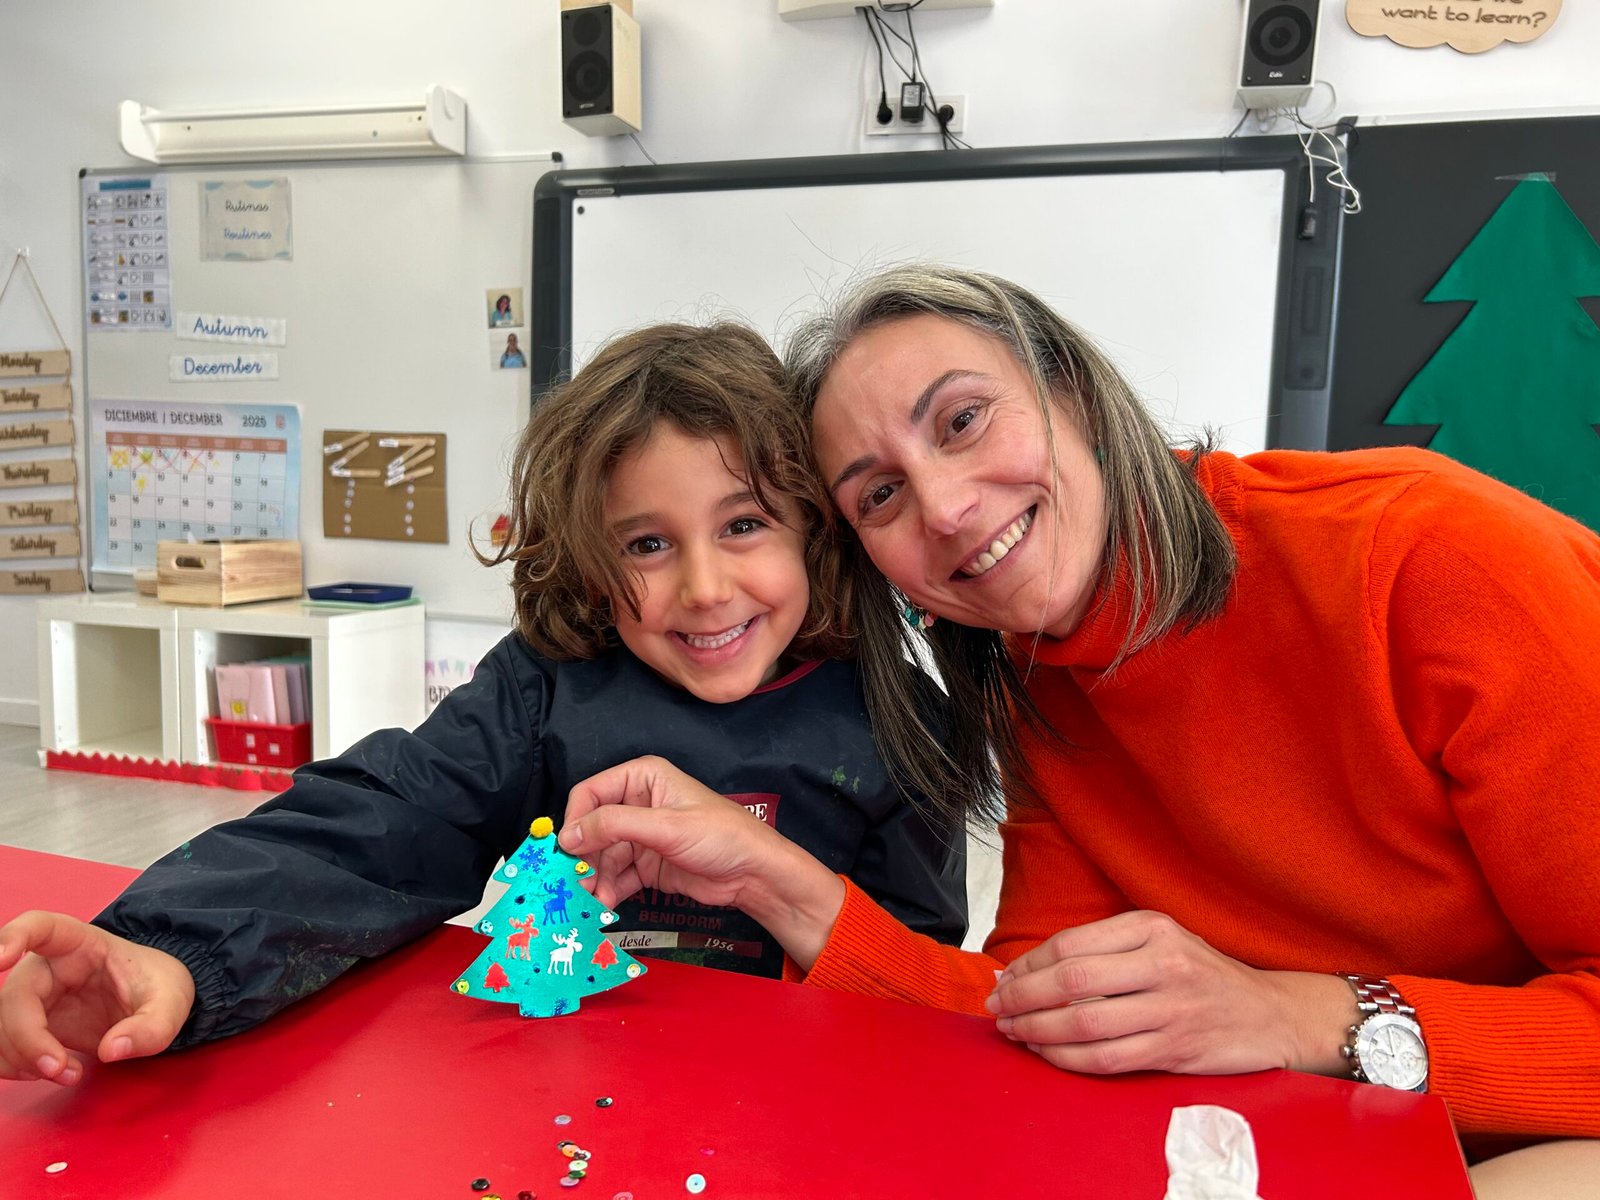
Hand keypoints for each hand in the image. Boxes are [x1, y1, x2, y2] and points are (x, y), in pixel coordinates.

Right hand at [0, 911, 195, 1085]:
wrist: (154, 1003)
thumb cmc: (157, 987)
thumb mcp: (171, 1003)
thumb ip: (152, 1027)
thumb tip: (112, 1051)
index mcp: (82, 944)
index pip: (41, 927)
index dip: (14, 936)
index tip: (2, 958)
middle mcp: (49, 967)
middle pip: (15, 995)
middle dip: (28, 1038)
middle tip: (59, 1068)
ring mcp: (36, 997)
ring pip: (2, 1024)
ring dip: (21, 1058)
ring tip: (66, 1074)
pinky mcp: (31, 1026)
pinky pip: (4, 1045)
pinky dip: (14, 1066)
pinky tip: (46, 1073)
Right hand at [561, 755, 845, 968]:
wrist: (755, 873)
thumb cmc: (720, 836)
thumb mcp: (666, 826)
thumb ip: (615, 826)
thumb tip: (567, 836)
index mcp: (642, 777)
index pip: (591, 792)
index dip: (575, 820)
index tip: (566, 850)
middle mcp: (637, 803)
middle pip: (593, 829)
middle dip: (583, 857)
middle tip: (572, 884)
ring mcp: (641, 836)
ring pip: (601, 857)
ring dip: (593, 879)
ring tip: (590, 901)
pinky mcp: (647, 865)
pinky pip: (616, 877)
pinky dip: (608, 891)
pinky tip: (604, 905)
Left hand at [984, 911, 1353, 1076]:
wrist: (1270, 1013)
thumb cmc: (1202, 974)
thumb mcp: (1161, 939)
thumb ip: (1105, 948)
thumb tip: (1029, 966)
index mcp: (1152, 927)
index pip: (1071, 944)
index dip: (1028, 965)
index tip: (1004, 978)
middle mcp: (1162, 963)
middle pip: (1071, 982)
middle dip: (1022, 997)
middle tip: (997, 1007)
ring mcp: (1171, 1009)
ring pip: (1085, 1024)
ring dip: (1038, 1031)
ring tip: (1014, 1031)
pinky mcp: (1176, 1049)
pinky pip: (1107, 1059)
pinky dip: (1067, 1059)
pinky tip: (1047, 1054)